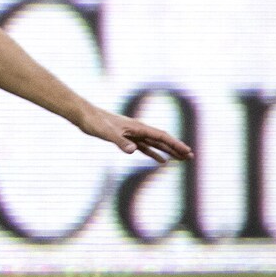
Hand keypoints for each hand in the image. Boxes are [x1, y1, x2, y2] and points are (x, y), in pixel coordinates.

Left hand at [78, 106, 193, 163]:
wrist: (84, 116)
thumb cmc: (95, 122)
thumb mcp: (107, 133)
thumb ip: (121, 141)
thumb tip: (133, 151)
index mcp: (137, 127)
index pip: (161, 136)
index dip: (175, 144)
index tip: (187, 152)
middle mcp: (138, 129)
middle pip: (162, 140)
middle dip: (176, 148)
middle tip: (191, 157)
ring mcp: (133, 134)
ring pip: (155, 144)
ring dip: (168, 151)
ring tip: (181, 159)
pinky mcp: (126, 138)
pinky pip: (145, 147)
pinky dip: (154, 153)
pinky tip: (161, 160)